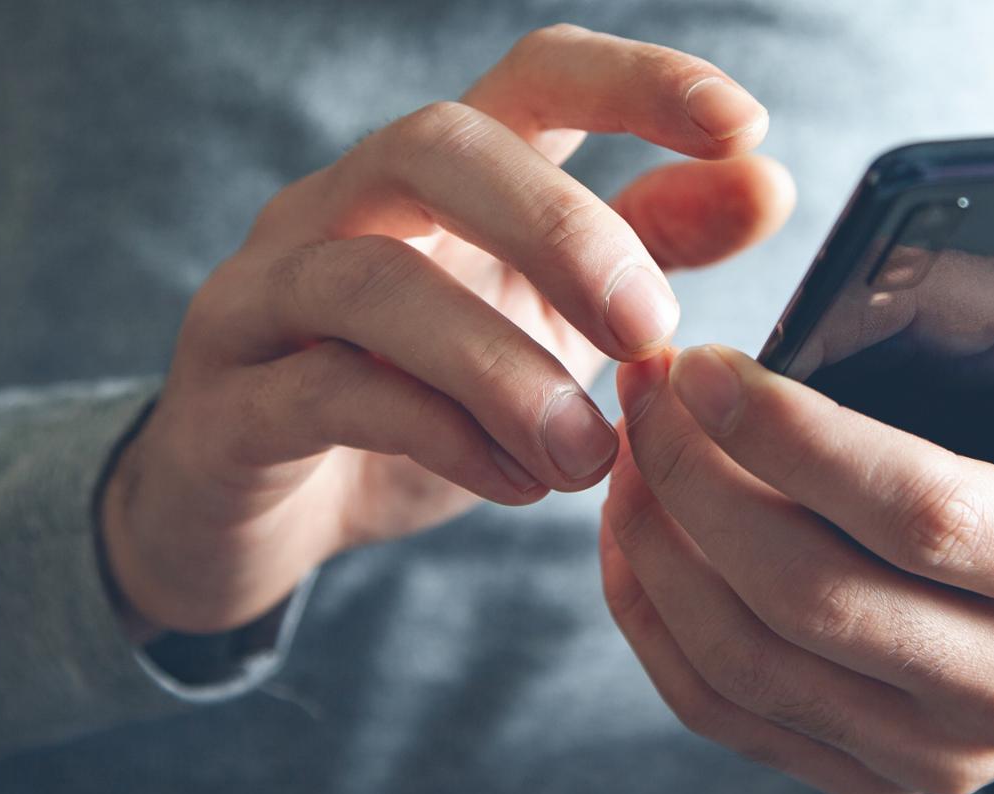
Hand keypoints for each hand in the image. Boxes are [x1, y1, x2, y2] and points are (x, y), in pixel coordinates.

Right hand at [99, 25, 794, 635]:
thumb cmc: (418, 395)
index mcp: (437, 176)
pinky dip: (438, 438)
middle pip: (437, 146)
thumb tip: (767, 182)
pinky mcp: (226, 403)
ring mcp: (266, 296)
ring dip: (500, 366)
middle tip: (649, 328)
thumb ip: (647, 248)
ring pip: (369, 278)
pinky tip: (516, 484)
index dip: (638, 82)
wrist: (266, 516)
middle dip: (559, 229)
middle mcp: (341, 205)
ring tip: (586, 452)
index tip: (743, 128)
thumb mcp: (549, 320)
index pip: (533, 76)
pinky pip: (326, 395)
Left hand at [600, 261, 993, 793]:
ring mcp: (936, 754)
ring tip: (630, 443)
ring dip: (662, 546)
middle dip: (700, 482)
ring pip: (750, 663)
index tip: (709, 363)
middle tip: (647, 385)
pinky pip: (726, 714)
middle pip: (811, 596)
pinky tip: (636, 533)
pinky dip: (658, 622)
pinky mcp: (871, 778)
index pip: (922, 513)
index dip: (799, 438)